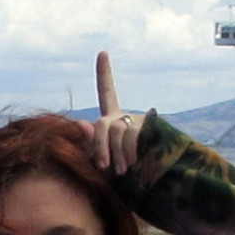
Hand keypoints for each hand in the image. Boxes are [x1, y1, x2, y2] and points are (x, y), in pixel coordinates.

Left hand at [84, 51, 142, 175]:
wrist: (153, 181)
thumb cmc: (120, 173)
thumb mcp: (101, 162)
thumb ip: (90, 145)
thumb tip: (81, 123)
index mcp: (112, 119)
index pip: (106, 93)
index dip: (104, 73)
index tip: (103, 52)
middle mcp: (126, 116)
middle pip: (104, 123)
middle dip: (100, 145)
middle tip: (105, 166)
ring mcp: (139, 122)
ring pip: (119, 130)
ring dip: (117, 152)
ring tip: (123, 170)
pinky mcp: (151, 130)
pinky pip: (135, 136)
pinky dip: (131, 152)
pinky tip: (135, 164)